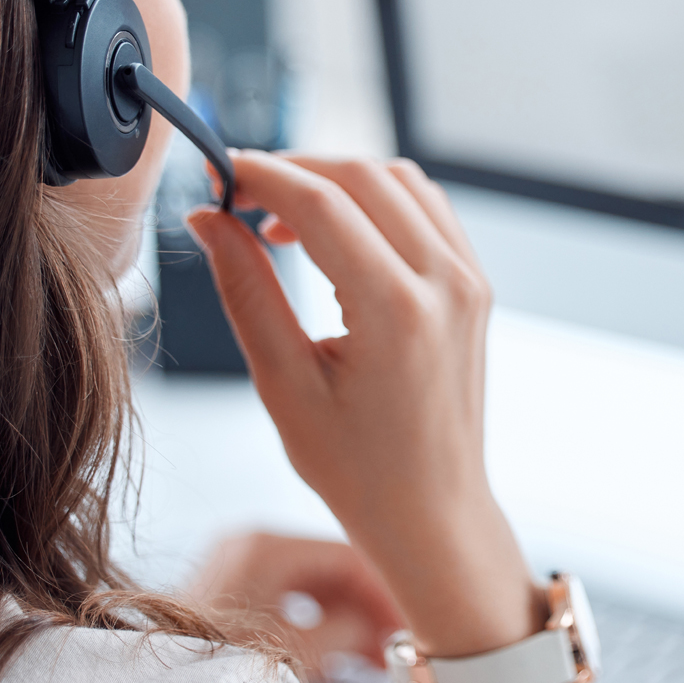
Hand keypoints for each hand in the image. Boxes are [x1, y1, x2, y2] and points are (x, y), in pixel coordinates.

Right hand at [184, 154, 537, 659]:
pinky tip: (334, 237)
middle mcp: (444, 282)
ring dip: (336, 181)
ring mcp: (468, 280)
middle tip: (238, 196)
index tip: (214, 176)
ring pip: (398, 180)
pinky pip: (426, 209)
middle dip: (293, 169)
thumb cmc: (356, 468)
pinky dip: (375, 201)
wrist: (433, 513)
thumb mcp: (284, 385)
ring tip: (281, 224)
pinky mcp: (474, 285)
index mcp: (396, 310)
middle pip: (362, 175)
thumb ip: (246, 291)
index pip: (320, 201)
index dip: (259, 175)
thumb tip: (209, 220)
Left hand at [186, 532, 402, 675]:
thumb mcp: (296, 652)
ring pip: (312, 585)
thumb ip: (349, 631)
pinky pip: (288, 598)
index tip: (409, 619)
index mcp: (266, 545)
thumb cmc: (218, 663)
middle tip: (397, 643)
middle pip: (330, 568)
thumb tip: (382, 628)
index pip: (347, 554)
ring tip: (374, 656)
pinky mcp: (230, 590)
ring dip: (345, 619)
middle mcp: (251, 544)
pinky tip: (339, 651)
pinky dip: (316, 623)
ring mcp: (237, 565)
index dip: (384, 590)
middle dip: (366, 608)